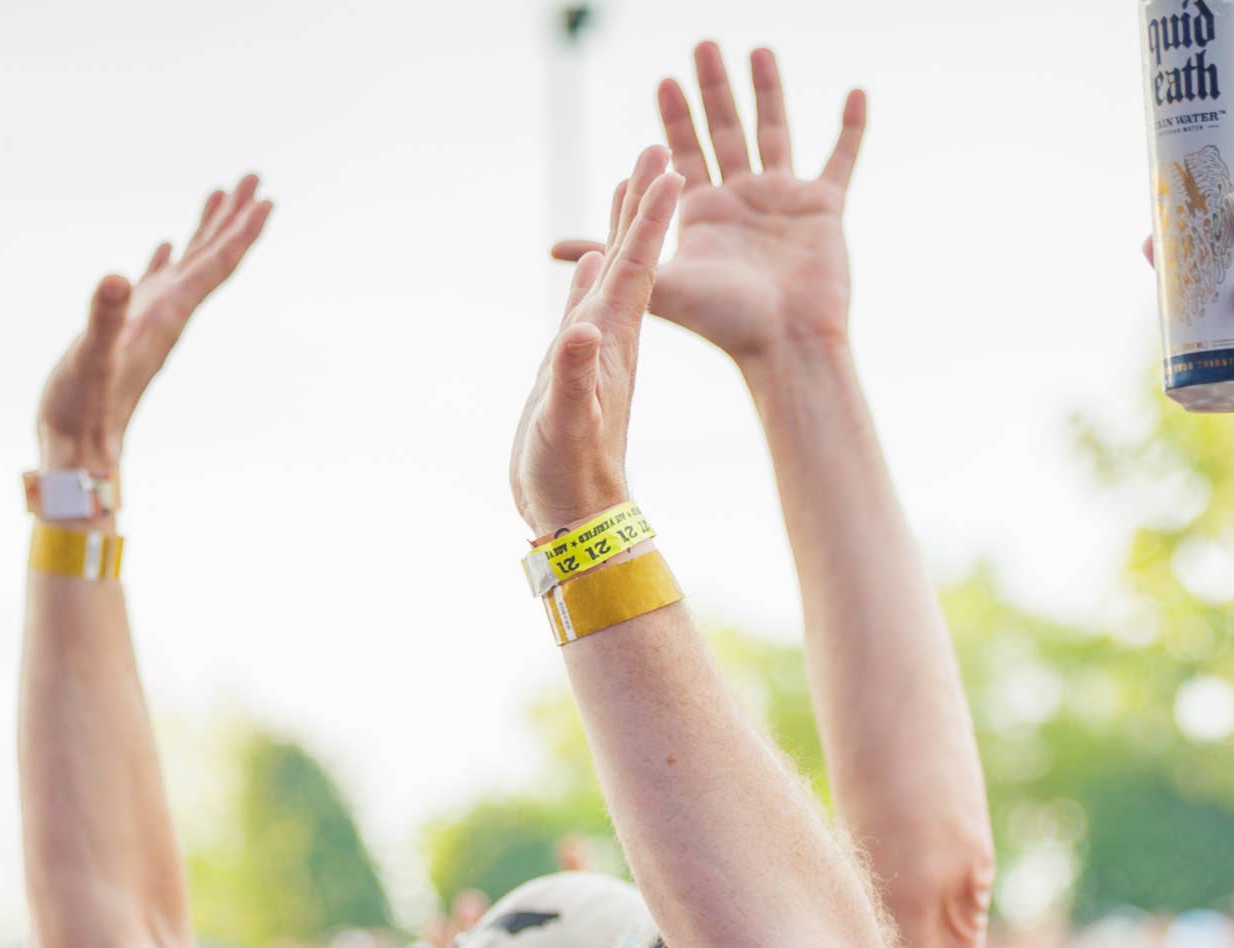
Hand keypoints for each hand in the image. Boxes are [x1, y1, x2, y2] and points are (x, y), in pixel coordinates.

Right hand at [36, 176, 274, 475]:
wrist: (79, 451)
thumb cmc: (85, 408)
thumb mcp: (92, 356)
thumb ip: (105, 317)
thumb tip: (118, 277)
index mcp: (167, 314)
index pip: (214, 265)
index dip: (240, 232)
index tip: (265, 198)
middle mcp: (168, 315)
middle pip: (211, 258)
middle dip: (233, 218)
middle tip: (254, 177)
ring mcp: (149, 322)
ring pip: (188, 266)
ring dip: (206, 231)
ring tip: (220, 195)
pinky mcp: (127, 331)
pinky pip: (155, 284)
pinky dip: (165, 260)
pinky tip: (166, 246)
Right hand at [513, 148, 684, 533]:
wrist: (574, 513)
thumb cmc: (569, 472)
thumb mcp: (568, 423)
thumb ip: (575, 378)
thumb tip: (583, 332)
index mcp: (614, 340)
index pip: (638, 265)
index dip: (649, 216)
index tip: (666, 165)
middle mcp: (612, 335)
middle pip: (632, 254)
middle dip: (644, 203)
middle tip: (658, 148)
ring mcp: (598, 347)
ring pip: (614, 270)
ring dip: (624, 226)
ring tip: (630, 183)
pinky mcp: (580, 363)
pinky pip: (589, 301)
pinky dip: (594, 270)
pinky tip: (596, 256)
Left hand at [554, 43, 861, 368]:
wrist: (786, 344)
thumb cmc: (724, 322)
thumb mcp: (658, 282)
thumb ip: (614, 249)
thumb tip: (552, 247)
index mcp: (702, 213)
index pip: (684, 152)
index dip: (674, 117)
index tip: (664, 81)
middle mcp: (741, 201)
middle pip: (724, 130)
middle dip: (712, 89)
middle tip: (702, 46)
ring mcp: (784, 201)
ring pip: (775, 130)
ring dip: (767, 91)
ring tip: (758, 50)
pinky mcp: (825, 209)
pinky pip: (840, 158)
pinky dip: (850, 128)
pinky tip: (856, 94)